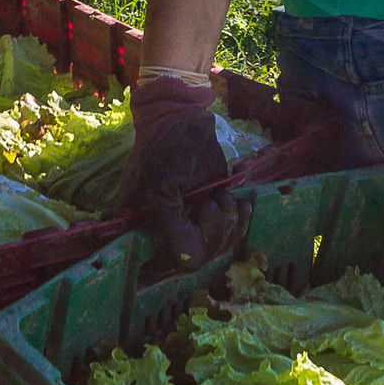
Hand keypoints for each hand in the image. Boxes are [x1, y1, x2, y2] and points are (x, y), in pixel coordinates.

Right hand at [111, 73, 239, 269]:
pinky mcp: (209, 216)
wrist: (182, 121)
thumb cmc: (164, 151)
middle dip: (214, 230)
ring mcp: (188, 226)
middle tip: (210, 201)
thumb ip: (170, 228)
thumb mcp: (159, 189)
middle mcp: (163, 235)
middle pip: (199, 258)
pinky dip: (240, 220)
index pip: (170, 263)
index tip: (198, 213)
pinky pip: (229, 235)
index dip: (191, 247)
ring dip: (228, 220)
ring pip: (218, 248)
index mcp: (141, 233)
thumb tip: (191, 262)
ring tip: (221, 195)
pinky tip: (242, 204)